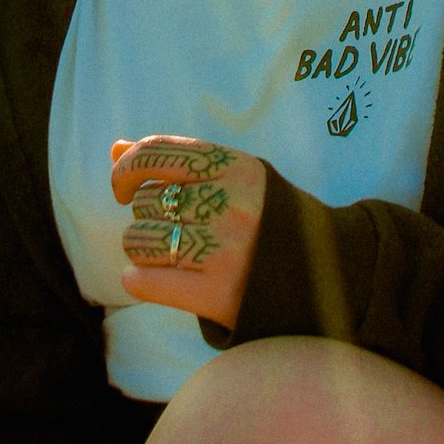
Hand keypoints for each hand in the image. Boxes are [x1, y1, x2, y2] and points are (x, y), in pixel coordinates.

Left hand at [110, 134, 266, 330]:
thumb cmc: (267, 219)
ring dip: (142, 248)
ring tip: (169, 254)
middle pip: (146, 201)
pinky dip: (138, 280)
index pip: (156, 153)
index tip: (123, 187)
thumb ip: (177, 161)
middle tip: (176, 229)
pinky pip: (144, 281)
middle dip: (149, 216)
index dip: (126, 169)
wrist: (325, 275)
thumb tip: (117, 149)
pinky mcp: (218, 294)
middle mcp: (231, 204)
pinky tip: (154, 279)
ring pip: (139, 239)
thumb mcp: (234, 177)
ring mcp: (225, 249)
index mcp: (236, 167)